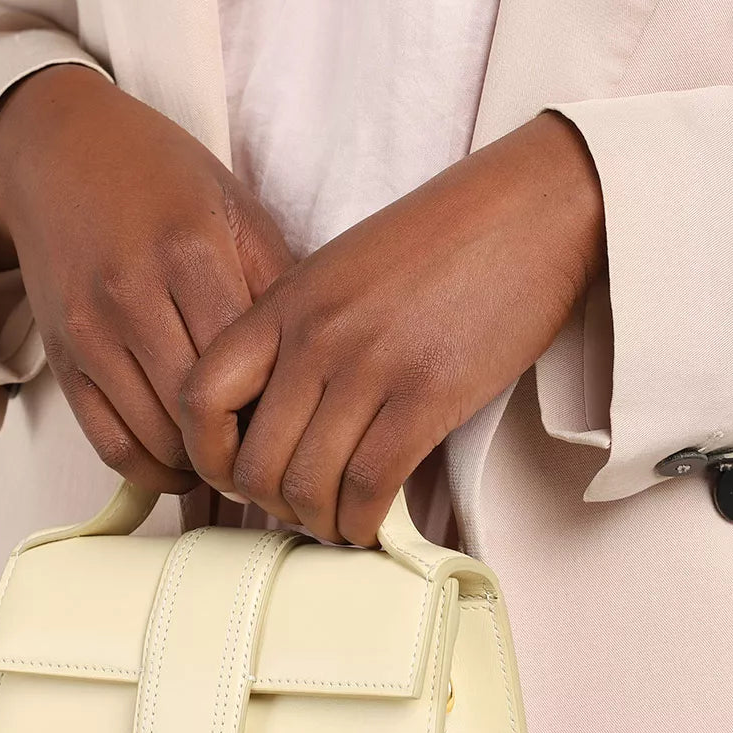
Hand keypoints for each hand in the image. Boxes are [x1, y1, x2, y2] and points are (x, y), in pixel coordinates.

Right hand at [0, 63, 293, 490]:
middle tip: (275, 451)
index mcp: (190, 253)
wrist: (60, 152)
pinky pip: (109, 444)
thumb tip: (319, 371)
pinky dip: (153, 471)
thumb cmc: (166, 181)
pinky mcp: (61, 358)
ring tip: (236, 459)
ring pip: (158, 439)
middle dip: (244, 445)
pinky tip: (184, 466)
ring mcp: (90, 332)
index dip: (279, 410)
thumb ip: (278, 288)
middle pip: (202, 413)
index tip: (304, 422)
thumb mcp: (238, 213)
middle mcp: (133, 296)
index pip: (246, 367)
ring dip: (202, 465)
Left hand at [178, 113, 605, 542]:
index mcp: (284, 302)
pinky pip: (369, 486)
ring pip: (308, 484)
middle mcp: (314, 336)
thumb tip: (280, 418)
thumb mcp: (342, 271)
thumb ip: (298, 333)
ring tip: (337, 523)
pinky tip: (371, 524)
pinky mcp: (427, 394)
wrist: (532, 207)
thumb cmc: (441, 242)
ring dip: (319, 522)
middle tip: (298, 510)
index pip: (200, 397)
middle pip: (254, 461)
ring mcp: (368, 366)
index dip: (207, 456)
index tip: (235, 476)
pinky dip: (363, 522)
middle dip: (270, 505)